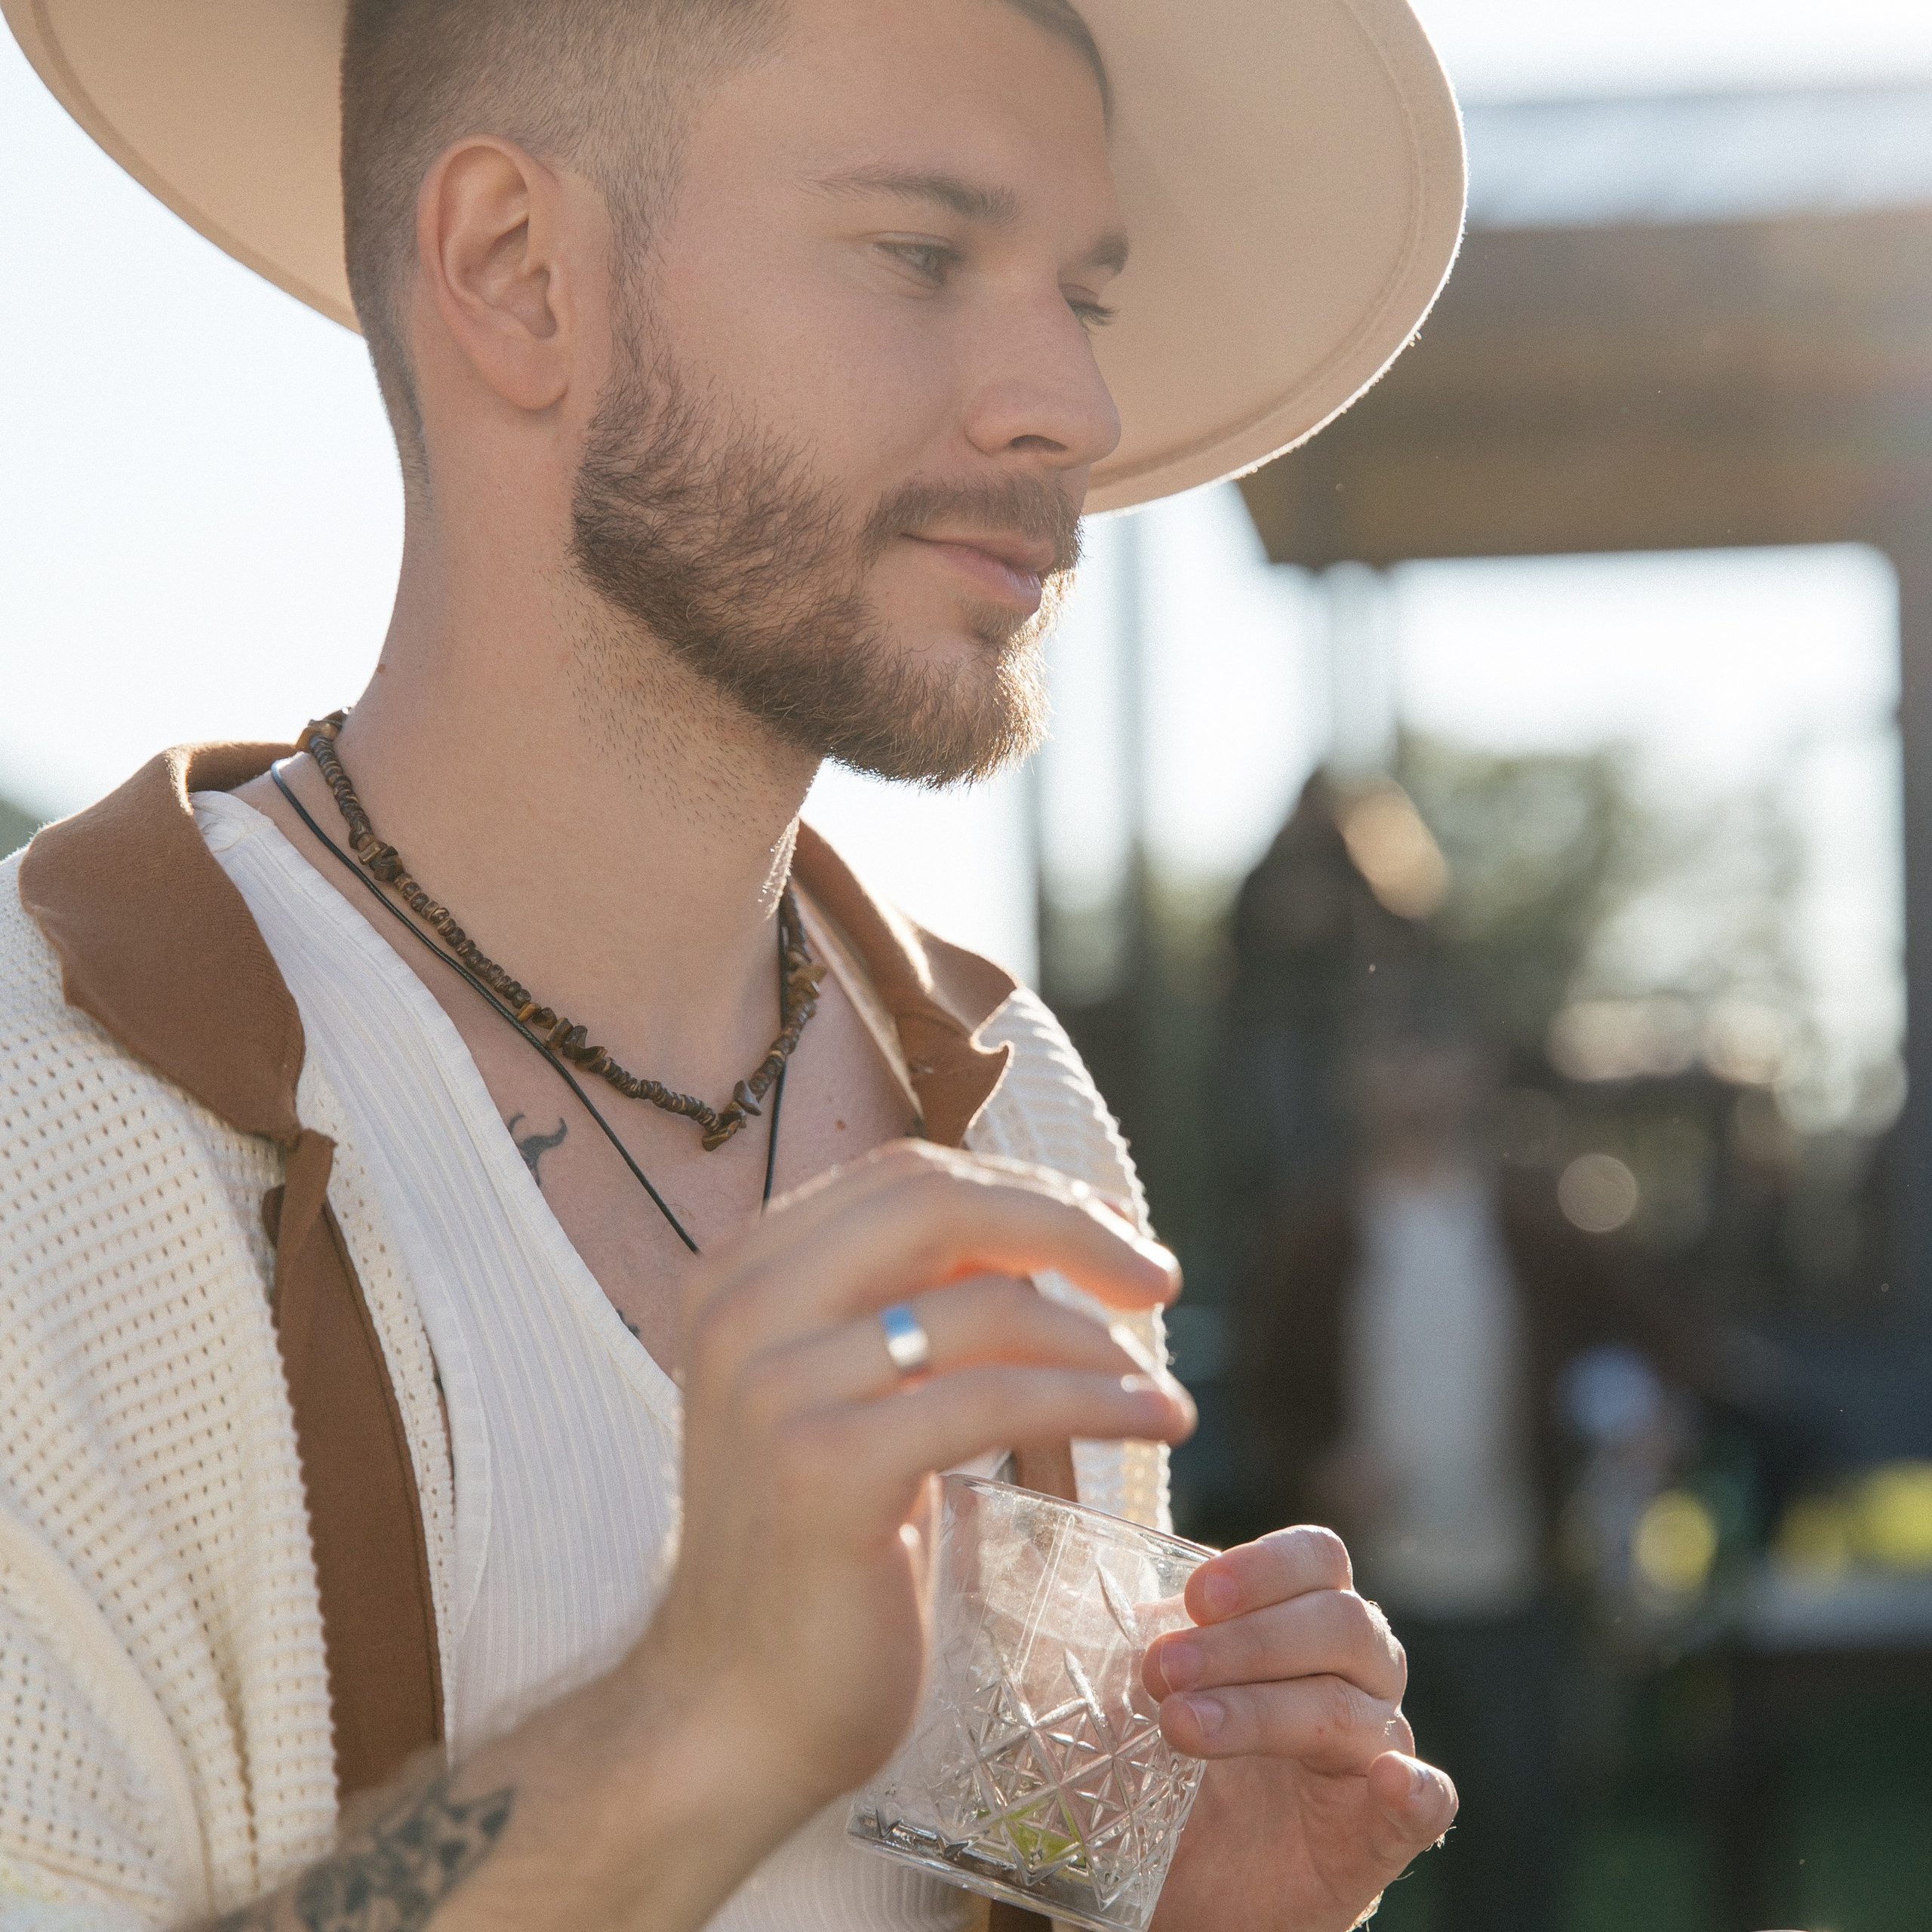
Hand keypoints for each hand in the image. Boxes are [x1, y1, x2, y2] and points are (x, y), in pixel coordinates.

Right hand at [638, 1142, 1194, 1842]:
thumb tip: (1040, 1236)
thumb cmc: (812, 1554)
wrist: (728, 1714)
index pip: (907, 1177)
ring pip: (985, 1306)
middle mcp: (741, 1309)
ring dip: (1101, 1340)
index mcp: (738, 1275)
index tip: (1110, 1236)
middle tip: (1160, 1278)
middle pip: (941, 1205)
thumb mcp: (843, 1398)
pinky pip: (998, 1401)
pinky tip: (1155, 1421)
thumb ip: (906, 1307)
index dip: (1025, 1193)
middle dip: (1071, 1228)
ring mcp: (774, 1385)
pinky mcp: (826, 1466)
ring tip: (1160, 1387)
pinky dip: (1096, 1400)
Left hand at [1143, 1528, 1455, 1931]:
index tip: (1194, 1597)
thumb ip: (1129, 1640)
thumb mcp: (1137, 1692)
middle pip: (1340, 1623)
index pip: (1318, 1559)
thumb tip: (1085, 1599)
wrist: (1188, 1885)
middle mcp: (1356, 1674)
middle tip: (1163, 1671)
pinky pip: (1425, 1810)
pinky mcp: (1377, 1837)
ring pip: (1348, 1707)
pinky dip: (1416, 1793)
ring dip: (1262, 1710)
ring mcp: (1374, 1753)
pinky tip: (1394, 1782)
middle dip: (1246, 1640)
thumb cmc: (1169, 1766)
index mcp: (1307, 1620)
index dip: (1263, 1567)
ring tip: (1181, 1727)